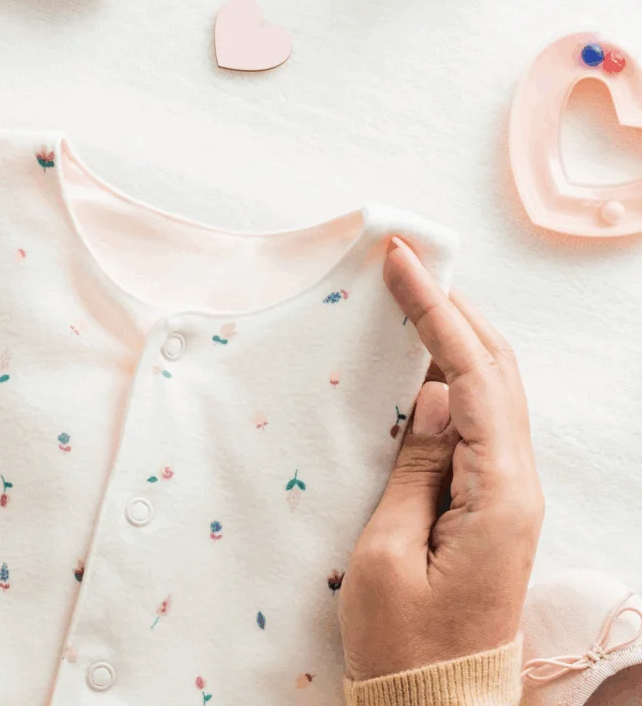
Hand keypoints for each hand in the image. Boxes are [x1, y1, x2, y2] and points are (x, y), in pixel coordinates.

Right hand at [339, 237, 543, 680]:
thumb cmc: (404, 643)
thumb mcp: (387, 553)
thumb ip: (415, 466)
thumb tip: (433, 394)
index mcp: (498, 493)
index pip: (472, 374)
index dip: (436, 310)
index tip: (402, 262)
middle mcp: (518, 484)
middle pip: (497, 370)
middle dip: (454, 308)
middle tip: (407, 264)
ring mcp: (509, 494)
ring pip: (493, 391)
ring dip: (456, 337)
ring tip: (410, 298)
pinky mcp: (491, 505)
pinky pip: (478, 424)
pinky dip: (452, 379)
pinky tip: (420, 364)